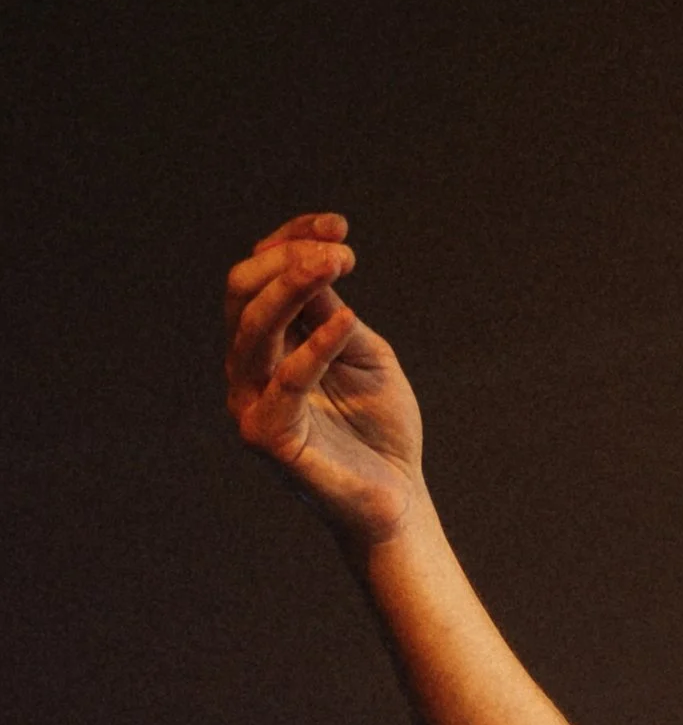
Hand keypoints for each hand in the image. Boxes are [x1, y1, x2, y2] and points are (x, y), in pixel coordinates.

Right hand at [224, 213, 423, 547]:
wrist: (396, 499)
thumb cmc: (380, 428)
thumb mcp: (364, 354)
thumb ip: (333, 313)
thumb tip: (312, 259)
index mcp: (265, 342)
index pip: (259, 274)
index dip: (291, 239)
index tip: (339, 225)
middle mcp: (246, 367)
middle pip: (244, 291)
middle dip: (288, 259)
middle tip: (341, 251)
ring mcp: (250, 401)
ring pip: (254, 326)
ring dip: (293, 286)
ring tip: (336, 264)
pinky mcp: (267, 436)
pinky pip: (285, 381)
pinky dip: (315, 345)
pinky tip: (348, 321)